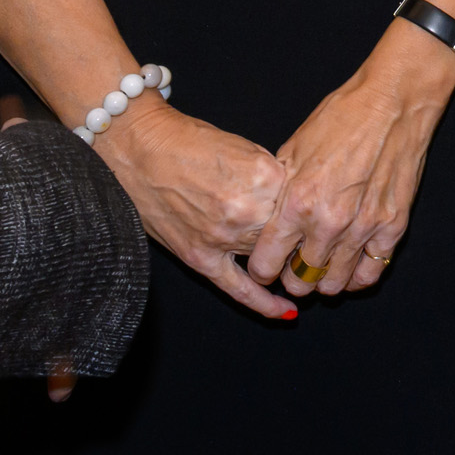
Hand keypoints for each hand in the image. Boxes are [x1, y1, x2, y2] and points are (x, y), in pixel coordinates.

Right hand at [93, 99, 297, 320]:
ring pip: (269, 258)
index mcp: (264, 178)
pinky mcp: (199, 257)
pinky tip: (285, 312)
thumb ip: (275, 178)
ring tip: (295, 260)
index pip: (305, 204)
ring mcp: (222, 238)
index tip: (315, 211)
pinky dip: (263, 302)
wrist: (139, 150)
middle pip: (290, 234)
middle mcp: (247, 211)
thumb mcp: (247, 148)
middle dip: (297, 235)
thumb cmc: (190, 142)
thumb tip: (297, 202)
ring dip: (280, 259)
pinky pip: (239, 288)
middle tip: (303, 234)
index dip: (308, 208)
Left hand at [260, 27, 454, 299]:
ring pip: (335, 283)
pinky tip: (349, 266)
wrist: (393, 101)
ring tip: (321, 266)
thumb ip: (281, 190)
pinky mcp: (393, 225)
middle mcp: (329, 222)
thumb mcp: (295, 148)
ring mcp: (364, 227)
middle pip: (301, 280)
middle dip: (292, 277)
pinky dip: (357, 276)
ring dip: (324, 280)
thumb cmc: (342, 117)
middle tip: (293, 266)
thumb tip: (269, 217)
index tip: (264, 265)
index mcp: (298, 202)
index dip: (262, 270)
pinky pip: (372, 272)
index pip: (267, 263)